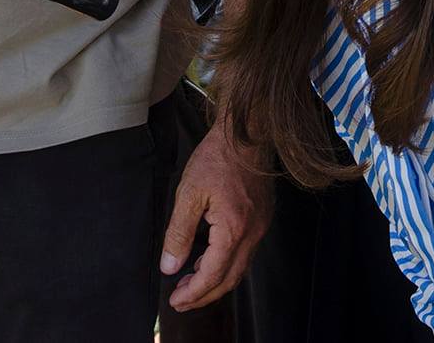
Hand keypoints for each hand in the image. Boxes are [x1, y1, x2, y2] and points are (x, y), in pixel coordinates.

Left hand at [160, 121, 273, 310]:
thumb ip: (178, 233)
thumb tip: (170, 266)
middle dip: (204, 295)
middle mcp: (253, 232)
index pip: (212, 275)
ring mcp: (261, 225)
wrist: (247, 132)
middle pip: (230, 279)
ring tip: (191, 282)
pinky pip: (246, 251)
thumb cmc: (217, 157)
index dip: (193, 293)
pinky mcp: (263, 217)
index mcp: (233, 229)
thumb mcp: (188, 193)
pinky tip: (209, 258)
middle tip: (181, 299)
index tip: (175, 301)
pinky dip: (227, 263)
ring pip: (240, 268)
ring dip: (216, 280)